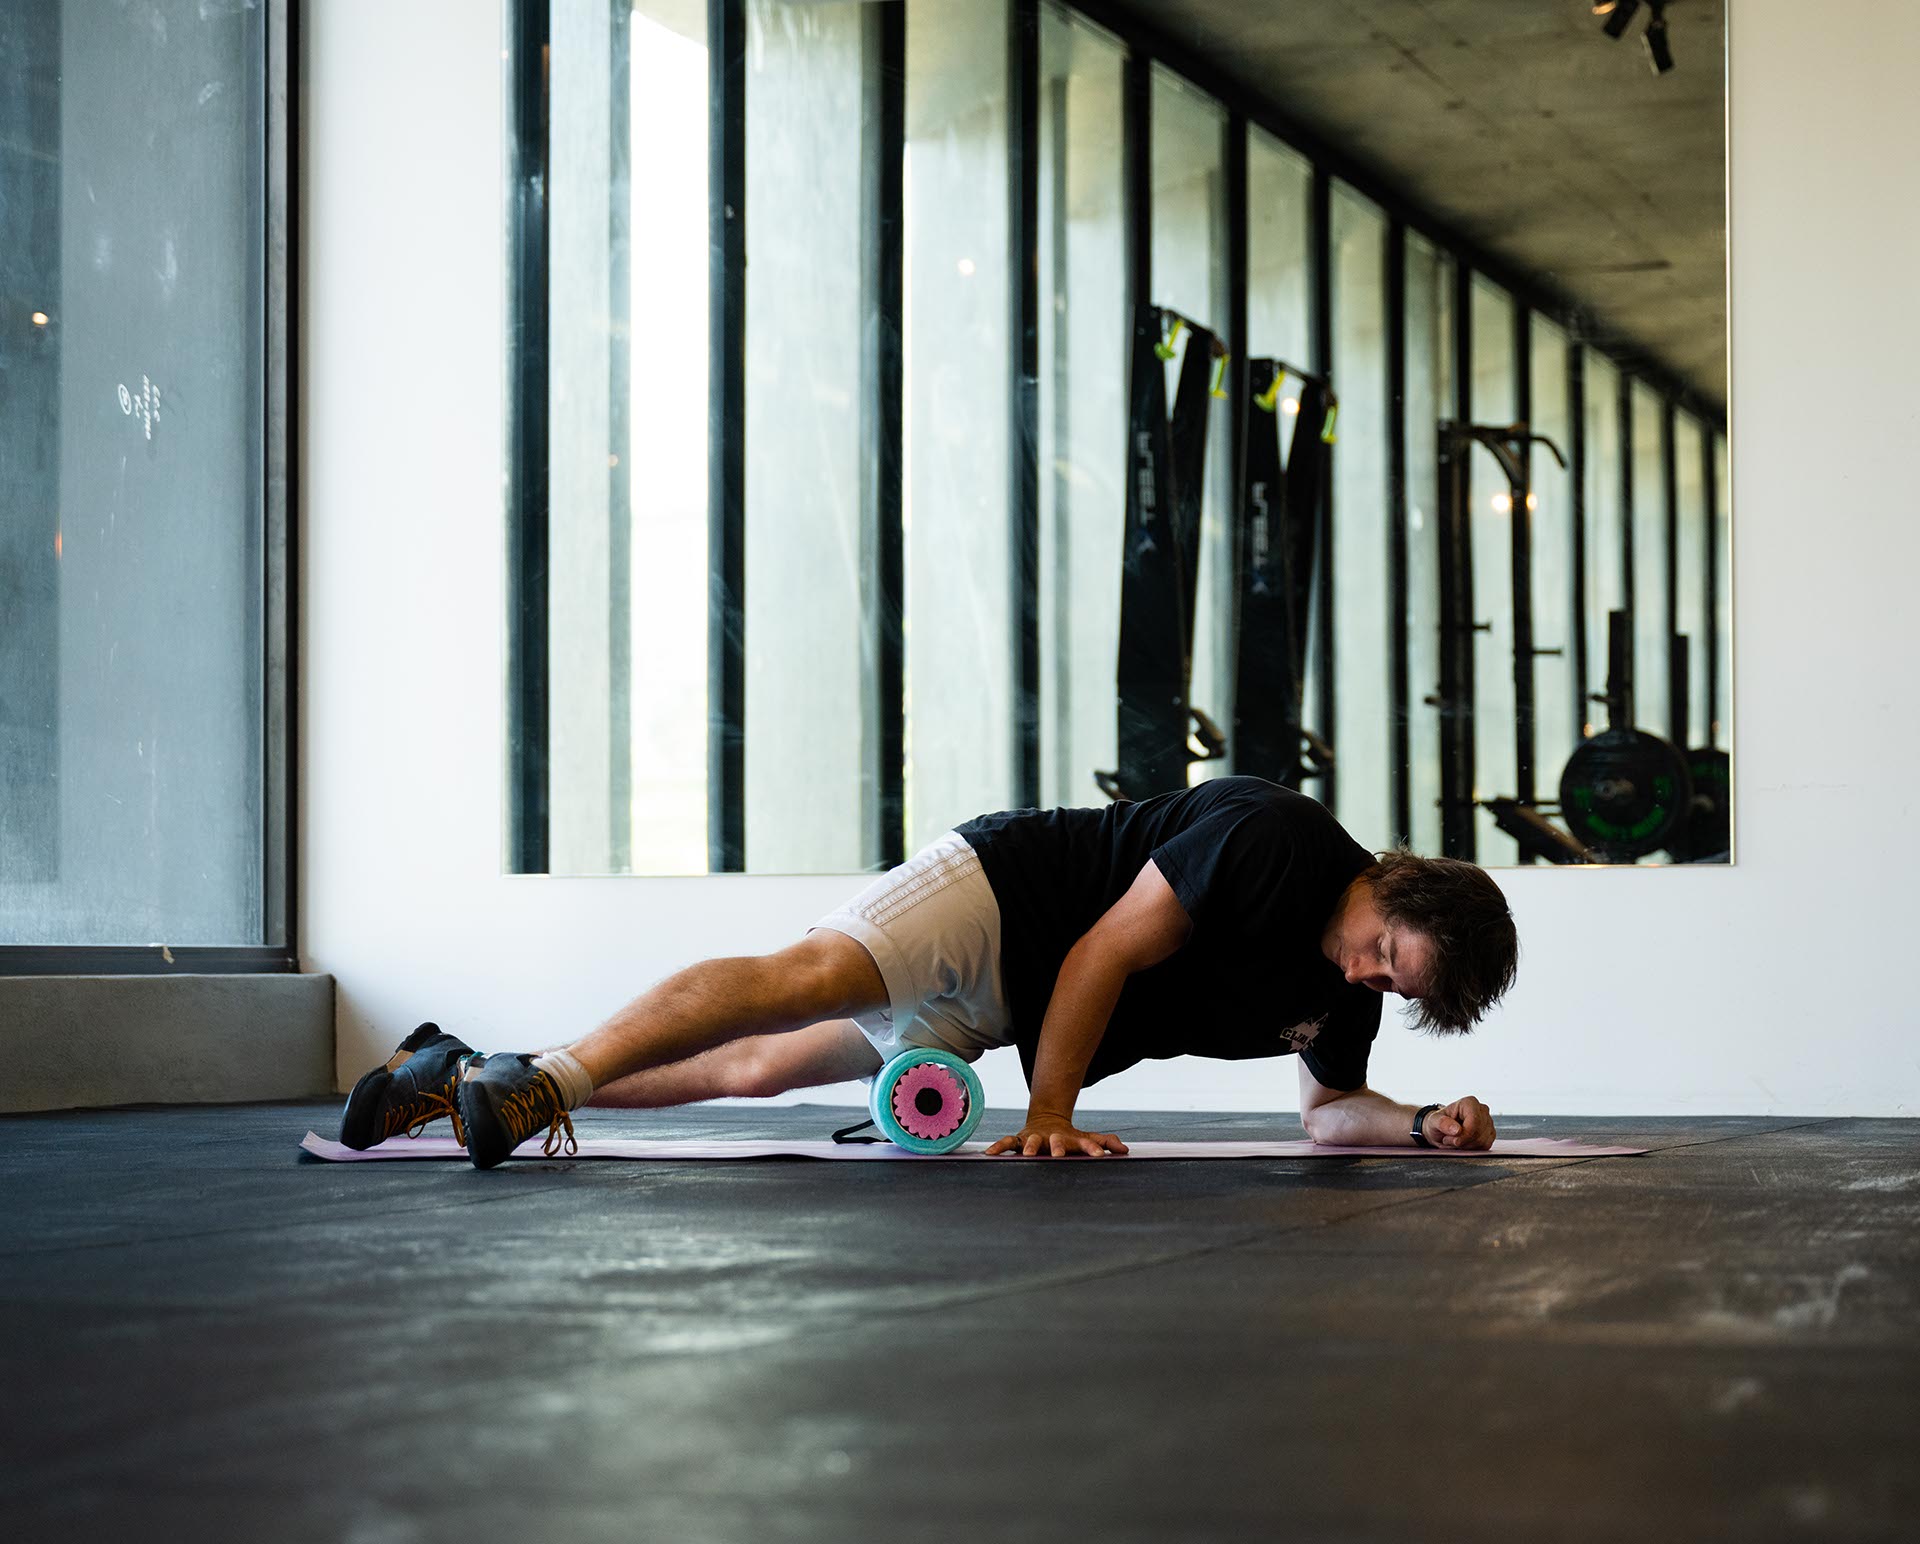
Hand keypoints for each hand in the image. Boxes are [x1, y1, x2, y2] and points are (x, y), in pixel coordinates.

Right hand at [985, 1113, 1128, 1157]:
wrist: (1046, 1119)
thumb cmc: (1068, 1136)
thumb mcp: (1087, 1138)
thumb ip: (1105, 1142)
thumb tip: (1125, 1150)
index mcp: (1070, 1139)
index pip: (1084, 1143)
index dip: (1092, 1148)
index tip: (1099, 1155)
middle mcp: (1051, 1138)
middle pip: (1055, 1141)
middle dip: (1057, 1147)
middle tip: (1058, 1155)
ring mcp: (1034, 1138)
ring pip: (1030, 1141)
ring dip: (1029, 1146)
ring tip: (1026, 1153)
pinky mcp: (1018, 1139)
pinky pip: (1007, 1142)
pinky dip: (998, 1146)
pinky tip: (989, 1153)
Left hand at [1423, 1096, 1493, 1149]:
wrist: (1441, 1131)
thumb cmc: (1438, 1123)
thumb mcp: (1433, 1121)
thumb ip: (1442, 1123)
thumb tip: (1457, 1129)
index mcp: (1469, 1103)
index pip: (1475, 1121)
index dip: (1465, 1135)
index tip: (1454, 1140)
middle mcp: (1481, 1110)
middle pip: (1479, 1132)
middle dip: (1464, 1141)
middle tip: (1450, 1140)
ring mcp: (1488, 1122)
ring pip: (1483, 1141)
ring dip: (1467, 1146)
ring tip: (1455, 1140)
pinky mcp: (1490, 1133)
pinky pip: (1486, 1146)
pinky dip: (1473, 1149)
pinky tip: (1464, 1144)